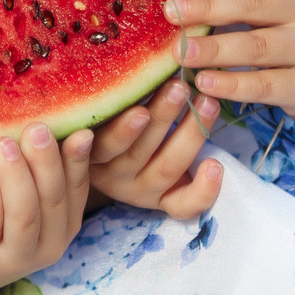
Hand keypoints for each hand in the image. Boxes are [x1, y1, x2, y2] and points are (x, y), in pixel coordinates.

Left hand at [0, 124, 93, 294]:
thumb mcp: (17, 190)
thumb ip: (36, 164)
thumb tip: (49, 115)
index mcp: (64, 225)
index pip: (77, 189)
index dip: (79, 160)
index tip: (80, 128)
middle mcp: (49, 246)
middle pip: (53, 200)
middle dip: (46, 162)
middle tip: (37, 128)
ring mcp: (15, 257)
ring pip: (24, 214)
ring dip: (16, 175)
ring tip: (5, 143)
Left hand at [86, 79, 224, 218]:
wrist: (78, 136)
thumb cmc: (137, 133)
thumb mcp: (164, 144)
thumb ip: (185, 134)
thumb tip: (213, 98)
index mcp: (160, 192)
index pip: (186, 204)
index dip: (204, 191)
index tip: (216, 166)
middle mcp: (134, 187)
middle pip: (166, 168)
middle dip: (191, 133)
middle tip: (206, 100)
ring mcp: (108, 173)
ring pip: (137, 152)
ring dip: (161, 120)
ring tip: (176, 90)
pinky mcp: (83, 155)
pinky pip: (105, 146)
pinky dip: (121, 130)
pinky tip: (135, 110)